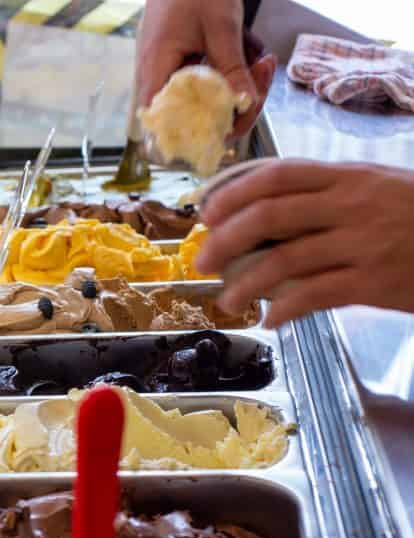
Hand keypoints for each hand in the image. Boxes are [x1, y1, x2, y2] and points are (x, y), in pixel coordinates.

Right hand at [137, 0, 276, 134]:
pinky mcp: (186, 60)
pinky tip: (251, 49)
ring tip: (262, 58)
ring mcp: (173, 69)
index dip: (198, 131)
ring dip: (242, 81)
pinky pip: (212, 77)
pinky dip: (235, 67)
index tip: (234, 119)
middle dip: (236, 100)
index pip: (167, 122)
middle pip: (196, 112)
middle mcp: (160, 76)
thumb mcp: (220, 26)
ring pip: (209, 96)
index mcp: (156, 71)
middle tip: (263, 73)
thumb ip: (232, 67)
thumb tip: (245, 105)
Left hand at [197, 160, 413, 327]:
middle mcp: (351, 205)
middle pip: (267, 216)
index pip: (276, 175)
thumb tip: (263, 211)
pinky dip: (283, 310)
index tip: (204, 214)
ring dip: (243, 285)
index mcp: (348, 176)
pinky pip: (312, 296)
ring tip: (226, 301)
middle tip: (202, 263)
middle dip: (223, 241)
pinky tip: (270, 320)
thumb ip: (328, 194)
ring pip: (282, 261)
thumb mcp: (378, 187)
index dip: (231, 193)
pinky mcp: (372, 283)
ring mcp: (361, 244)